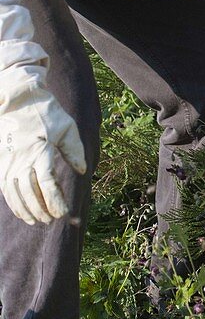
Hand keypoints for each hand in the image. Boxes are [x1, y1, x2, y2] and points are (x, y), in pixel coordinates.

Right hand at [0, 86, 86, 224]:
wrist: (18, 98)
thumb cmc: (46, 111)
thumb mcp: (67, 127)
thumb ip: (75, 150)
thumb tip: (83, 170)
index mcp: (40, 151)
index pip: (47, 183)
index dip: (55, 200)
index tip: (63, 212)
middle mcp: (22, 158)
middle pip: (30, 191)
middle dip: (41, 209)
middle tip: (52, 219)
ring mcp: (9, 160)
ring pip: (14, 192)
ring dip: (25, 209)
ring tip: (36, 220)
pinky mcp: (1, 161)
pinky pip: (4, 186)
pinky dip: (12, 201)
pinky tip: (20, 210)